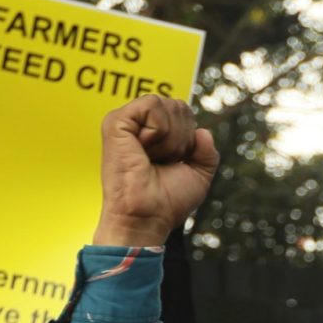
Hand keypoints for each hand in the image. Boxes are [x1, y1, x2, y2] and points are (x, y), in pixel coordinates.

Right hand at [96, 96, 217, 248]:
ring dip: (170, 139)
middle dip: (181, 138)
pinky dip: (158, 130)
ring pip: (167, 104)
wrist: (146, 217)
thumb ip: (207, 153)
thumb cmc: (166, 203)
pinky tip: (143, 150)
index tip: (172, 163)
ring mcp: (124, 122)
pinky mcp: (115, 122)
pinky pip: (152, 105)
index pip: (183, 112)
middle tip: (161, 162)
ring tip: (150, 159)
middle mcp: (137, 125)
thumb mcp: (198, 176)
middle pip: (178, 105)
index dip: (188, 138)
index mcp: (152, 133)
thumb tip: (202, 132)